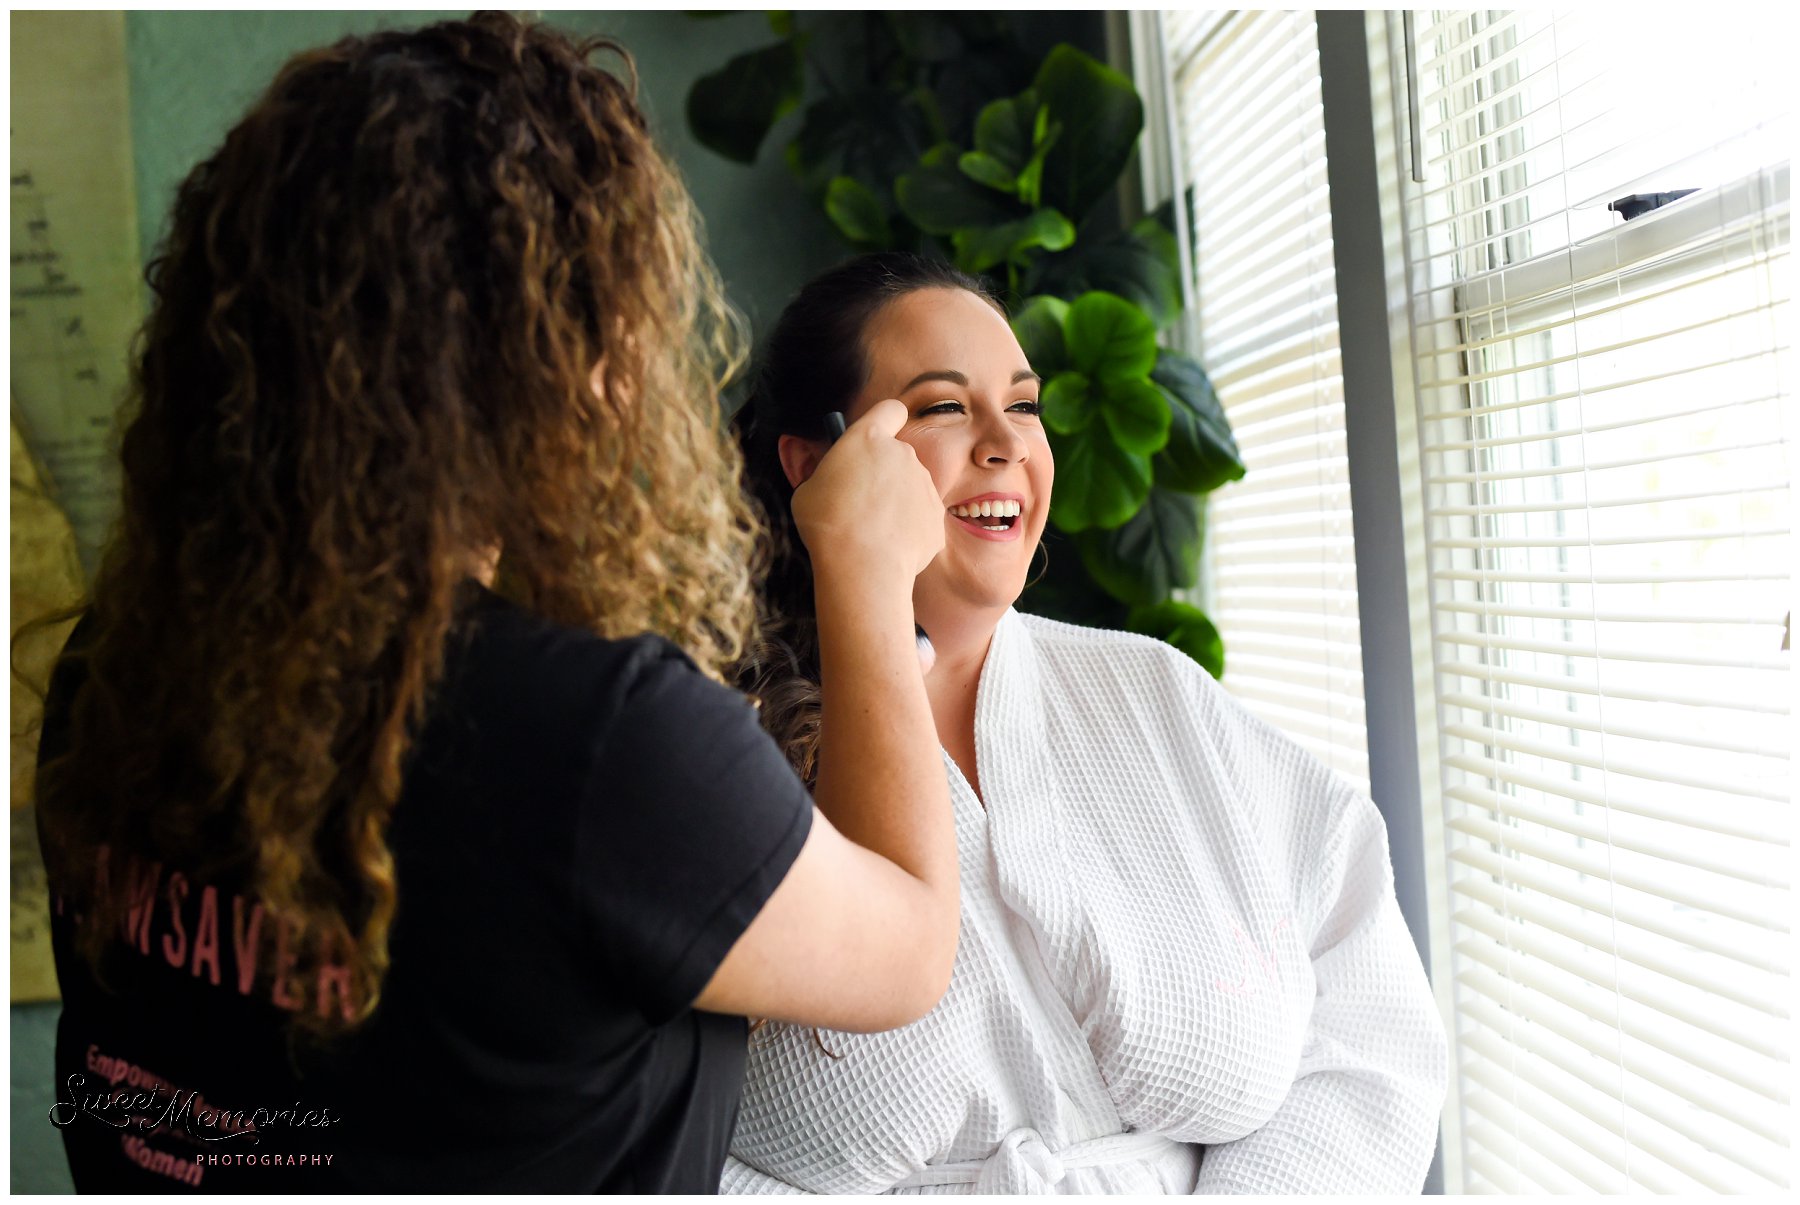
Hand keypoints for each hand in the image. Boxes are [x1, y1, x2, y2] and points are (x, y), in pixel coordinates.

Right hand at [791, 399, 943, 583]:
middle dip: (883, 472)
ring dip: (896, 501)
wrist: (863, 568)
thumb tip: (835, 481)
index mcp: (869, 438)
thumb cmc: (827, 525)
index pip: (890, 410)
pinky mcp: (936, 516)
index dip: (884, 420)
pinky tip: (887, 547)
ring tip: (872, 530)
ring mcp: (924, 485)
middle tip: (860, 500)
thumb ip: (829, 475)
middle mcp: (903, 454)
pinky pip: (920, 517)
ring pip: (910, 487)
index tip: (874, 437)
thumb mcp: (808, 490)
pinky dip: (907, 528)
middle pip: (897, 455)